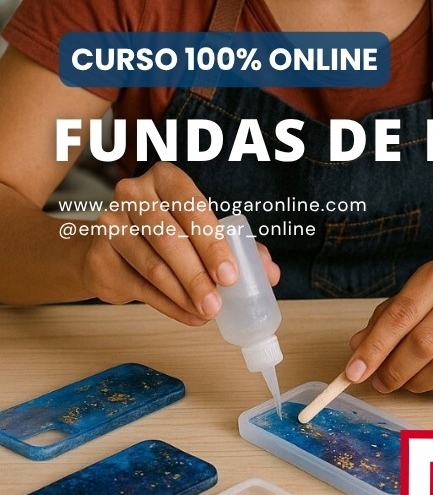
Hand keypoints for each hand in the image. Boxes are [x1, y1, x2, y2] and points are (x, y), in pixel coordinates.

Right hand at [79, 162, 279, 325]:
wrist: (109, 246)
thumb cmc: (164, 231)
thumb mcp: (198, 229)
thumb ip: (235, 246)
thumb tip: (269, 272)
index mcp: (165, 178)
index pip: (191, 207)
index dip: (212, 243)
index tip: (230, 275)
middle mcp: (134, 194)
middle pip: (170, 239)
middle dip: (197, 276)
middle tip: (218, 302)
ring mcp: (111, 224)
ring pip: (153, 266)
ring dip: (184, 295)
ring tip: (206, 312)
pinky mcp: (100, 256)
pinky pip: (140, 287)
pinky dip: (169, 306)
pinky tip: (189, 316)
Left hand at [344, 260, 432, 397]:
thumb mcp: (414, 298)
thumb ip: (384, 321)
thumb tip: (357, 348)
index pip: (400, 314)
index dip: (374, 347)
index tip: (354, 371)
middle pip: (422, 344)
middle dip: (393, 370)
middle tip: (379, 383)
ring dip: (415, 383)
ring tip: (404, 382)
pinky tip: (431, 383)